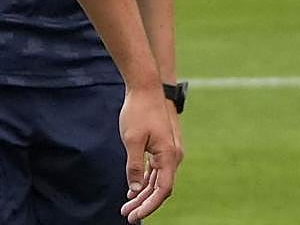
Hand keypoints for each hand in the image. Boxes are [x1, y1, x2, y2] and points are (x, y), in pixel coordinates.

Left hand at [118, 85, 178, 221]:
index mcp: (169, 156)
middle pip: (160, 188)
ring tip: (127, 205)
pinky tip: (133, 189)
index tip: (135, 216)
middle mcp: (173, 157)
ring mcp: (168, 152)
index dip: (149, 205)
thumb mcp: (132, 139)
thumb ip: (134, 165)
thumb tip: (134, 189)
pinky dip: (144, 180)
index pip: (162, 190)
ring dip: (142, 193)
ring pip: (157, 180)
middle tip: (127, 215)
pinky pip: (155, 170)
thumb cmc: (138, 111)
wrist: (146, 87)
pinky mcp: (161, 147)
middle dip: (143, 203)